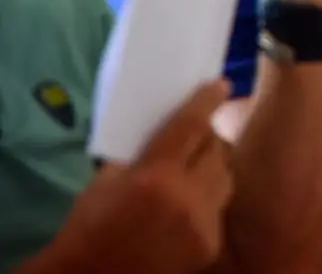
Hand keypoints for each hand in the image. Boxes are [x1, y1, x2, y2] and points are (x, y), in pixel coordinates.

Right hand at [38, 81, 232, 273]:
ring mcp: (202, 223)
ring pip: (225, 176)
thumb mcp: (106, 181)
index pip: (190, 126)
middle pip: (215, 149)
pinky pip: (219, 207)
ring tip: (198, 163)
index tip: (221, 84)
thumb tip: (167, 124)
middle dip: (209, 136)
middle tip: (201, 130)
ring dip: (214, 165)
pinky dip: (209, 198)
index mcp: (154, 176)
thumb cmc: (90, 227)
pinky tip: (191, 202)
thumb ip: (140, 152)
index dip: (207, 101)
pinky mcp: (211, 244)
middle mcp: (186, 197)